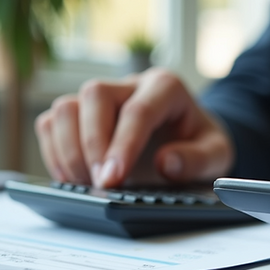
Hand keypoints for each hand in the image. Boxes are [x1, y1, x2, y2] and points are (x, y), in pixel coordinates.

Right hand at [35, 67, 234, 187]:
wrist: (188, 138)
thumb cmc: (200, 143)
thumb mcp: (217, 154)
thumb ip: (198, 159)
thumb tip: (167, 164)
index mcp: (166, 87)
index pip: (138, 111)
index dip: (122, 146)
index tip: (112, 179)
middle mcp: (129, 84)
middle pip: (94, 96)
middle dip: (92, 145)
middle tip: (101, 185)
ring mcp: (101, 98)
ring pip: (66, 107)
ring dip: (68, 150)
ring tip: (86, 184)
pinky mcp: (80, 114)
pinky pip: (51, 124)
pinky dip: (54, 153)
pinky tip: (72, 178)